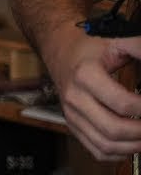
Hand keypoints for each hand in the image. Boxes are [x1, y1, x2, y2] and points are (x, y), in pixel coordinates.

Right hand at [44, 24, 140, 159]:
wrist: (60, 50)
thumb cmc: (89, 47)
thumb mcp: (115, 40)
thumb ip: (138, 47)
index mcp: (85, 76)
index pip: (123, 104)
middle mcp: (75, 98)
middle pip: (114, 129)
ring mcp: (72, 114)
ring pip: (105, 145)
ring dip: (133, 146)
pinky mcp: (73, 125)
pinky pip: (97, 150)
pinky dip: (118, 153)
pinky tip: (131, 143)